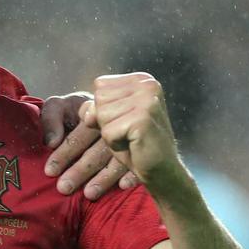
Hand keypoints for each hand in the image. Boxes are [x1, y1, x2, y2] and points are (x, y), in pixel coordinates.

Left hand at [41, 91, 138, 199]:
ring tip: (89, 194)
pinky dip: (132, 175)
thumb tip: (51, 142)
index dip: (64, 154)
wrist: (108, 104)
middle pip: (97, 152)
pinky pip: (139, 163)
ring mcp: (129, 138)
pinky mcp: (142, 148)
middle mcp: (112, 127)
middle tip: (64, 188)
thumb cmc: (74, 112)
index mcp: (92, 114)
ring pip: (117, 161)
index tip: (50, 171)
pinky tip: (124, 186)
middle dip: (80, 171)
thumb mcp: (60, 107)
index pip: (78, 137)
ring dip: (104, 178)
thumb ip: (51, 119)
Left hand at [80, 73, 186, 193]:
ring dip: (110, 133)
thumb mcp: (111, 119)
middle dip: (106, 120)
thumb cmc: (134, 143)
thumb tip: (86, 112)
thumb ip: (95, 107)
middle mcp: (148, 85)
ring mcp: (148, 100)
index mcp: (142, 79)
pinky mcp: (143, 119)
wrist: (162, 169)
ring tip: (131, 137)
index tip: (124, 120)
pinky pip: (108, 131)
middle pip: (99, 98)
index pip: (101, 86)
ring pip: (101, 114)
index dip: (103, 108)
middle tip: (128, 131)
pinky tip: (133, 144)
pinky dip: (115, 143)